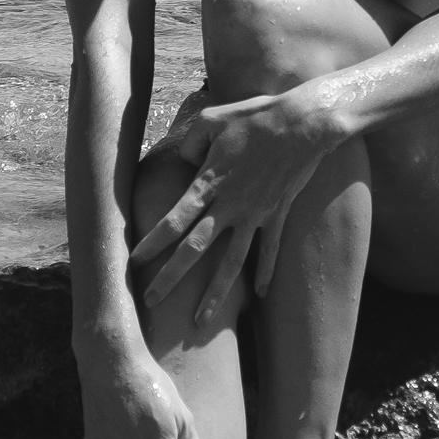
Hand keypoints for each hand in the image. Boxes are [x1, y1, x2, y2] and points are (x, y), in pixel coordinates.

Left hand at [131, 86, 337, 325]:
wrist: (304, 124)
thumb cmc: (255, 117)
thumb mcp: (211, 120)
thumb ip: (188, 143)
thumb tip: (183, 163)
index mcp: (209, 183)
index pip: (173, 222)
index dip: (152, 244)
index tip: (133, 263)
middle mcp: (230, 206)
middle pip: (194, 250)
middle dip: (171, 278)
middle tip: (151, 302)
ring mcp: (255, 215)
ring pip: (231, 263)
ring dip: (214, 294)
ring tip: (200, 321)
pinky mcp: (277, 215)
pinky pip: (270, 250)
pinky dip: (265, 273)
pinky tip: (261, 295)